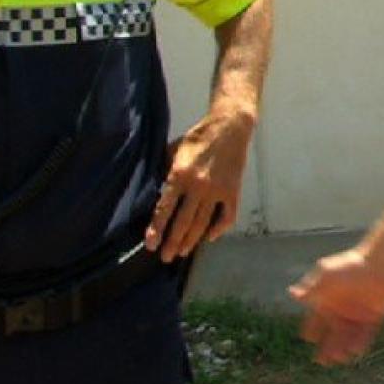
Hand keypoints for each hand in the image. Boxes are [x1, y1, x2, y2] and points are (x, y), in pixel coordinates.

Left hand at [146, 109, 253, 262]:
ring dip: (191, 240)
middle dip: (172, 242)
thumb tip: (158, 191)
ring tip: (182, 252)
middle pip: (183, 222)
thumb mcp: (174, 150)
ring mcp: (217, 191)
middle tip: (165, 257)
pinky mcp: (233, 191)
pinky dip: (219, 229)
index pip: (165, 209)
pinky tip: (209, 237)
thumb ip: (167, 171)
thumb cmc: (199, 137)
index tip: (150, 244)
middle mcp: (198, 186)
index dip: (156, 228)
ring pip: (202, 223)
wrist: (230, 127)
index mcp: (180, 175)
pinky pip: (226, 217)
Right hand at [290, 249, 383, 365]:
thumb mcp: (327, 276)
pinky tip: (355, 351)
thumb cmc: (350, 266)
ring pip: (347, 338)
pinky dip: (360, 343)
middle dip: (325, 348)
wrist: (379, 263)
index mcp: (327, 302)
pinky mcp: (373, 317)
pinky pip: (365, 334)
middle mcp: (340, 311)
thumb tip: (291, 293)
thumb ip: (312, 288)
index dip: (311, 331)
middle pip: (330, 335)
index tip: (309, 338)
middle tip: (321, 360)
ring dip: (341, 348)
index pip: (315, 321)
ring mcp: (356, 315)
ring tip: (338, 357)